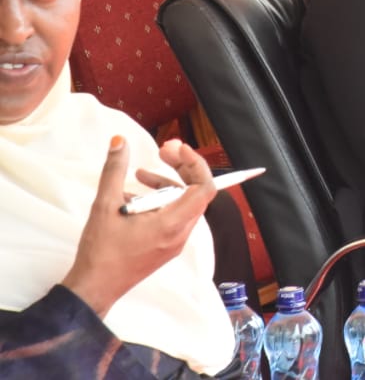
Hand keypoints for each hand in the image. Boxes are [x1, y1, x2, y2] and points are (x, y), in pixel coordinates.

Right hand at [60, 137, 215, 316]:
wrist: (94, 289)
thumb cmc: (100, 251)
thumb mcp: (104, 206)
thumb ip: (114, 171)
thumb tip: (120, 142)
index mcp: (172, 224)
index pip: (204, 188)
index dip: (195, 164)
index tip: (176, 149)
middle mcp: (180, 234)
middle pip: (195, 192)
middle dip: (181, 168)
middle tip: (162, 152)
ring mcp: (174, 242)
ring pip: (182, 204)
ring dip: (166, 185)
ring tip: (140, 176)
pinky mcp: (165, 246)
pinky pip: (172, 216)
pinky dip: (159, 202)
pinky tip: (132, 198)